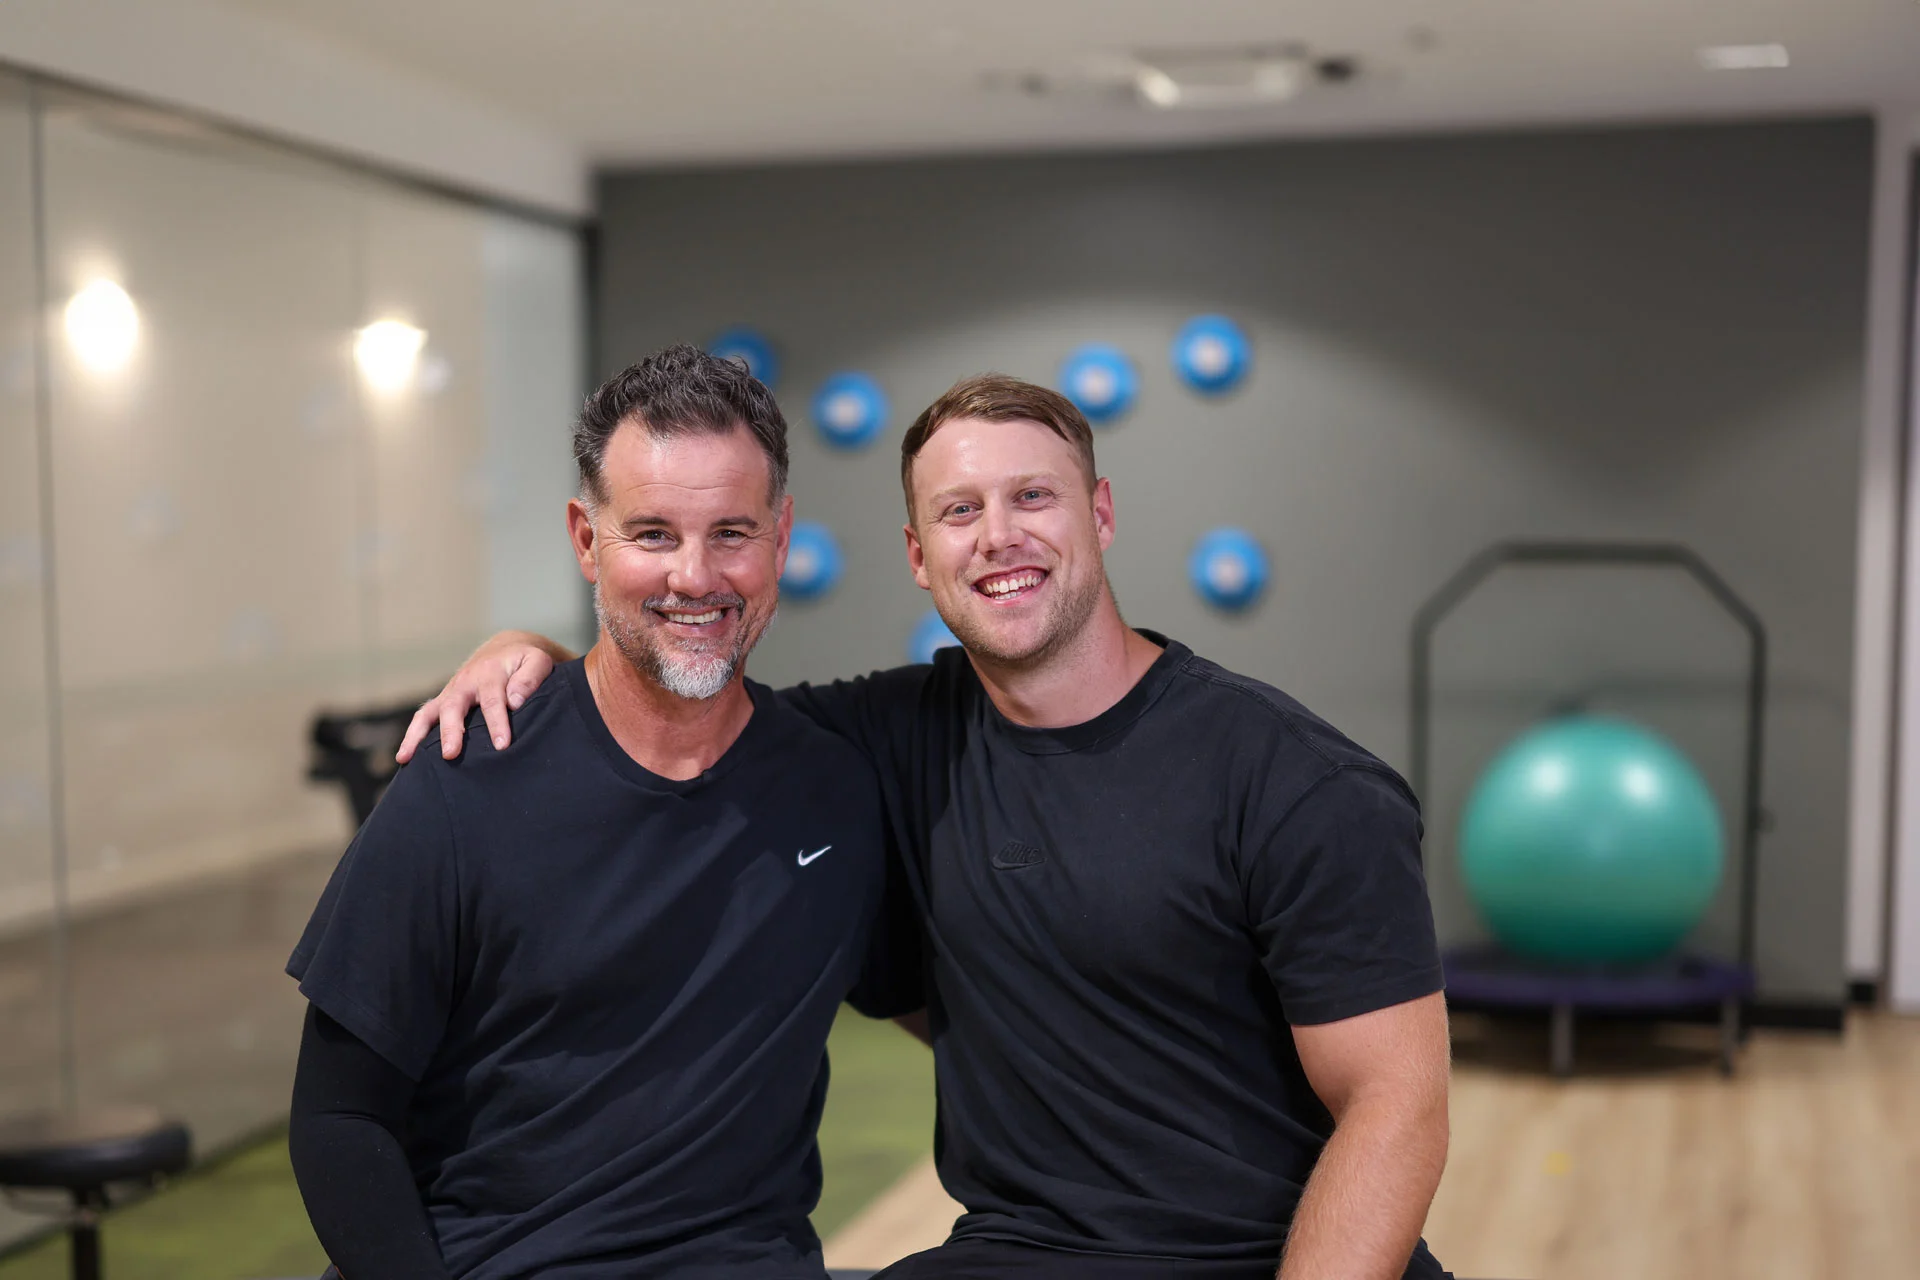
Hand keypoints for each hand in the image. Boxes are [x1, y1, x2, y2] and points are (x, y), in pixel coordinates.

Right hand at [395, 632, 568, 762]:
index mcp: (490, 672)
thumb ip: (530, 678)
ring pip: (429, 712)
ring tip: (408, 758)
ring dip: (418, 735)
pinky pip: (423, 718)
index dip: (497, 723)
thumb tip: (514, 701)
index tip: (502, 745)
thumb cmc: (524, 661)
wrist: (507, 650)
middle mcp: (465, 681)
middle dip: (451, 731)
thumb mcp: (536, 661)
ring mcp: (451, 692)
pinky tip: (404, 758)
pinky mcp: (444, 701)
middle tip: (450, 754)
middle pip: (453, 706)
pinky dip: (412, 736)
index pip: (492, 699)